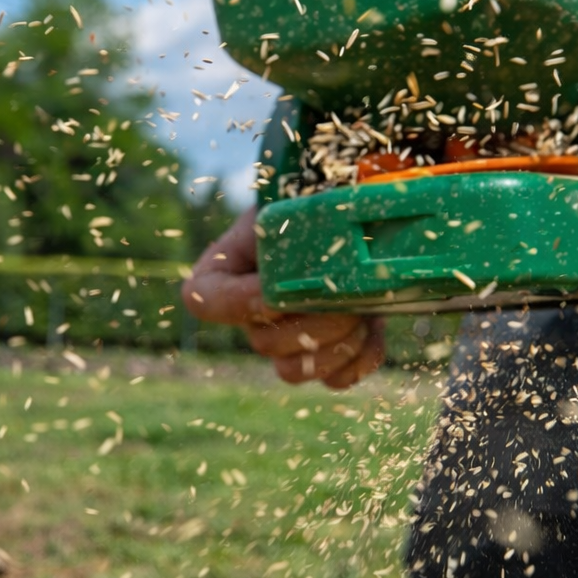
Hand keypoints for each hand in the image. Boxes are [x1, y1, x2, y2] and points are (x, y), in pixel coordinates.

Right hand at [181, 206, 384, 388]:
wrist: (351, 223)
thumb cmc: (317, 202)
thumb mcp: (299, 198)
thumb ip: (295, 211)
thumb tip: (322, 214)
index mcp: (226, 271)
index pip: (203, 300)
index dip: (238, 303)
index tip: (275, 290)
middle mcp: (248, 314)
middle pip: (262, 342)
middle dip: (312, 322)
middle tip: (344, 295)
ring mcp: (284, 342)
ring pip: (294, 370)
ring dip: (336, 345)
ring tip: (364, 311)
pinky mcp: (323, 357)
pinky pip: (334, 380)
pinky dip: (359, 359)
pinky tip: (374, 329)